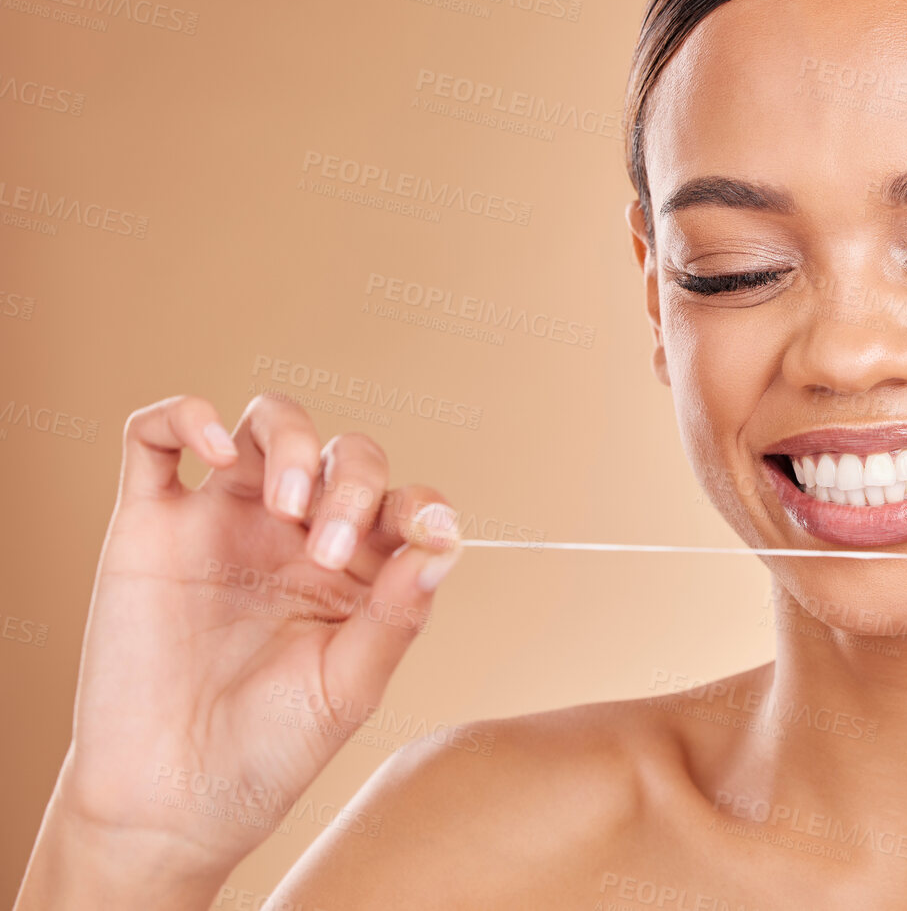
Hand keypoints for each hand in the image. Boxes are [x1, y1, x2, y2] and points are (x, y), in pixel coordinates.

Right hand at [44, 392, 462, 882]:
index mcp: (356, 571)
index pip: (405, 503)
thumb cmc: (267, 752)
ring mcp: (224, 523)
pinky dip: (185, 416)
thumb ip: (396, 614)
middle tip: (329, 548)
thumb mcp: (348, 690)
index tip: (431, 529)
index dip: (424, 505)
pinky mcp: (150, 526)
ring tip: (287, 503)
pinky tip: (216, 448)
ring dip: (292, 440)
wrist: (169, 803)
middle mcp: (294, 536)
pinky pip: (157, 438)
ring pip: (266, 424)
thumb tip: (444, 545)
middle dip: (354, 482)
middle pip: (344, 455)